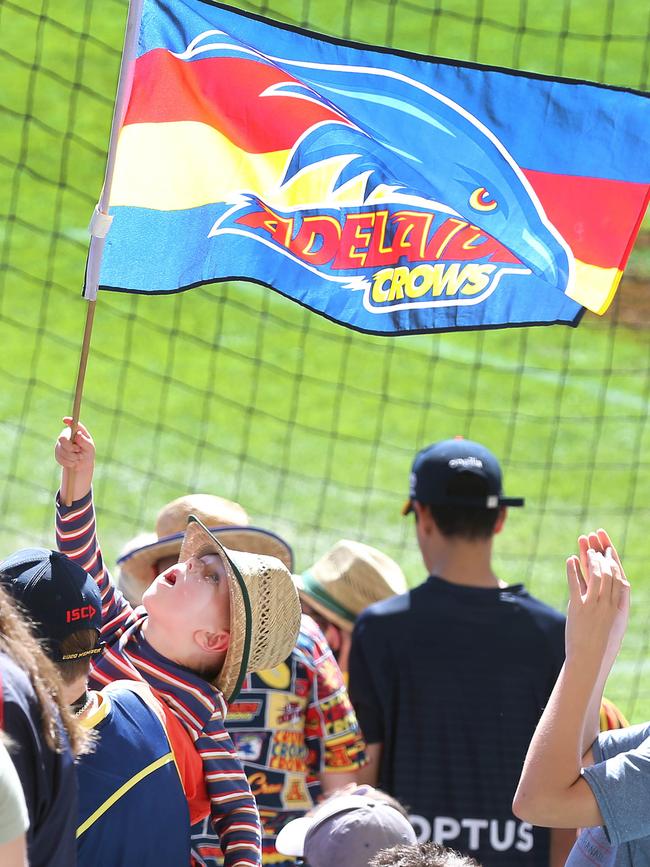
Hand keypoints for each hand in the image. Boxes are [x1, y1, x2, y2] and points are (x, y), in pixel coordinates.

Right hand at [55, 418, 94, 501]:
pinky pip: (60, 457)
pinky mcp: (57, 453)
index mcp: (76, 431)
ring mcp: (60, 444)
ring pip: (61, 450)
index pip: (72, 423)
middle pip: (62, 438)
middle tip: (78, 450)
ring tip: (78, 458)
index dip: (68, 421)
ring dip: (72, 457)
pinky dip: (68, 462)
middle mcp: (66, 435)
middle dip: (71, 447)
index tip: (65, 420)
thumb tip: (78, 434)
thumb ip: (84, 441)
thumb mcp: (89, 448)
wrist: (82, 465)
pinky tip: (73, 462)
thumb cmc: (88, 453)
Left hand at [565, 539, 629, 668]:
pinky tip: (570, 558)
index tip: (608, 550)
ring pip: (595, 575)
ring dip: (590, 558)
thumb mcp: (613, 624)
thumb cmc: (601, 643)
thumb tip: (612, 593)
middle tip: (596, 543)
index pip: (618, 578)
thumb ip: (612, 606)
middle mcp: (608, 605)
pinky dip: (572, 569)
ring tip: (585, 547)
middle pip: (608, 573)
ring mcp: (593, 606)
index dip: (613, 562)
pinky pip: (575, 583)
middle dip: (602, 555)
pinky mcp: (577, 608)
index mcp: (618, 608)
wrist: (589, 659)